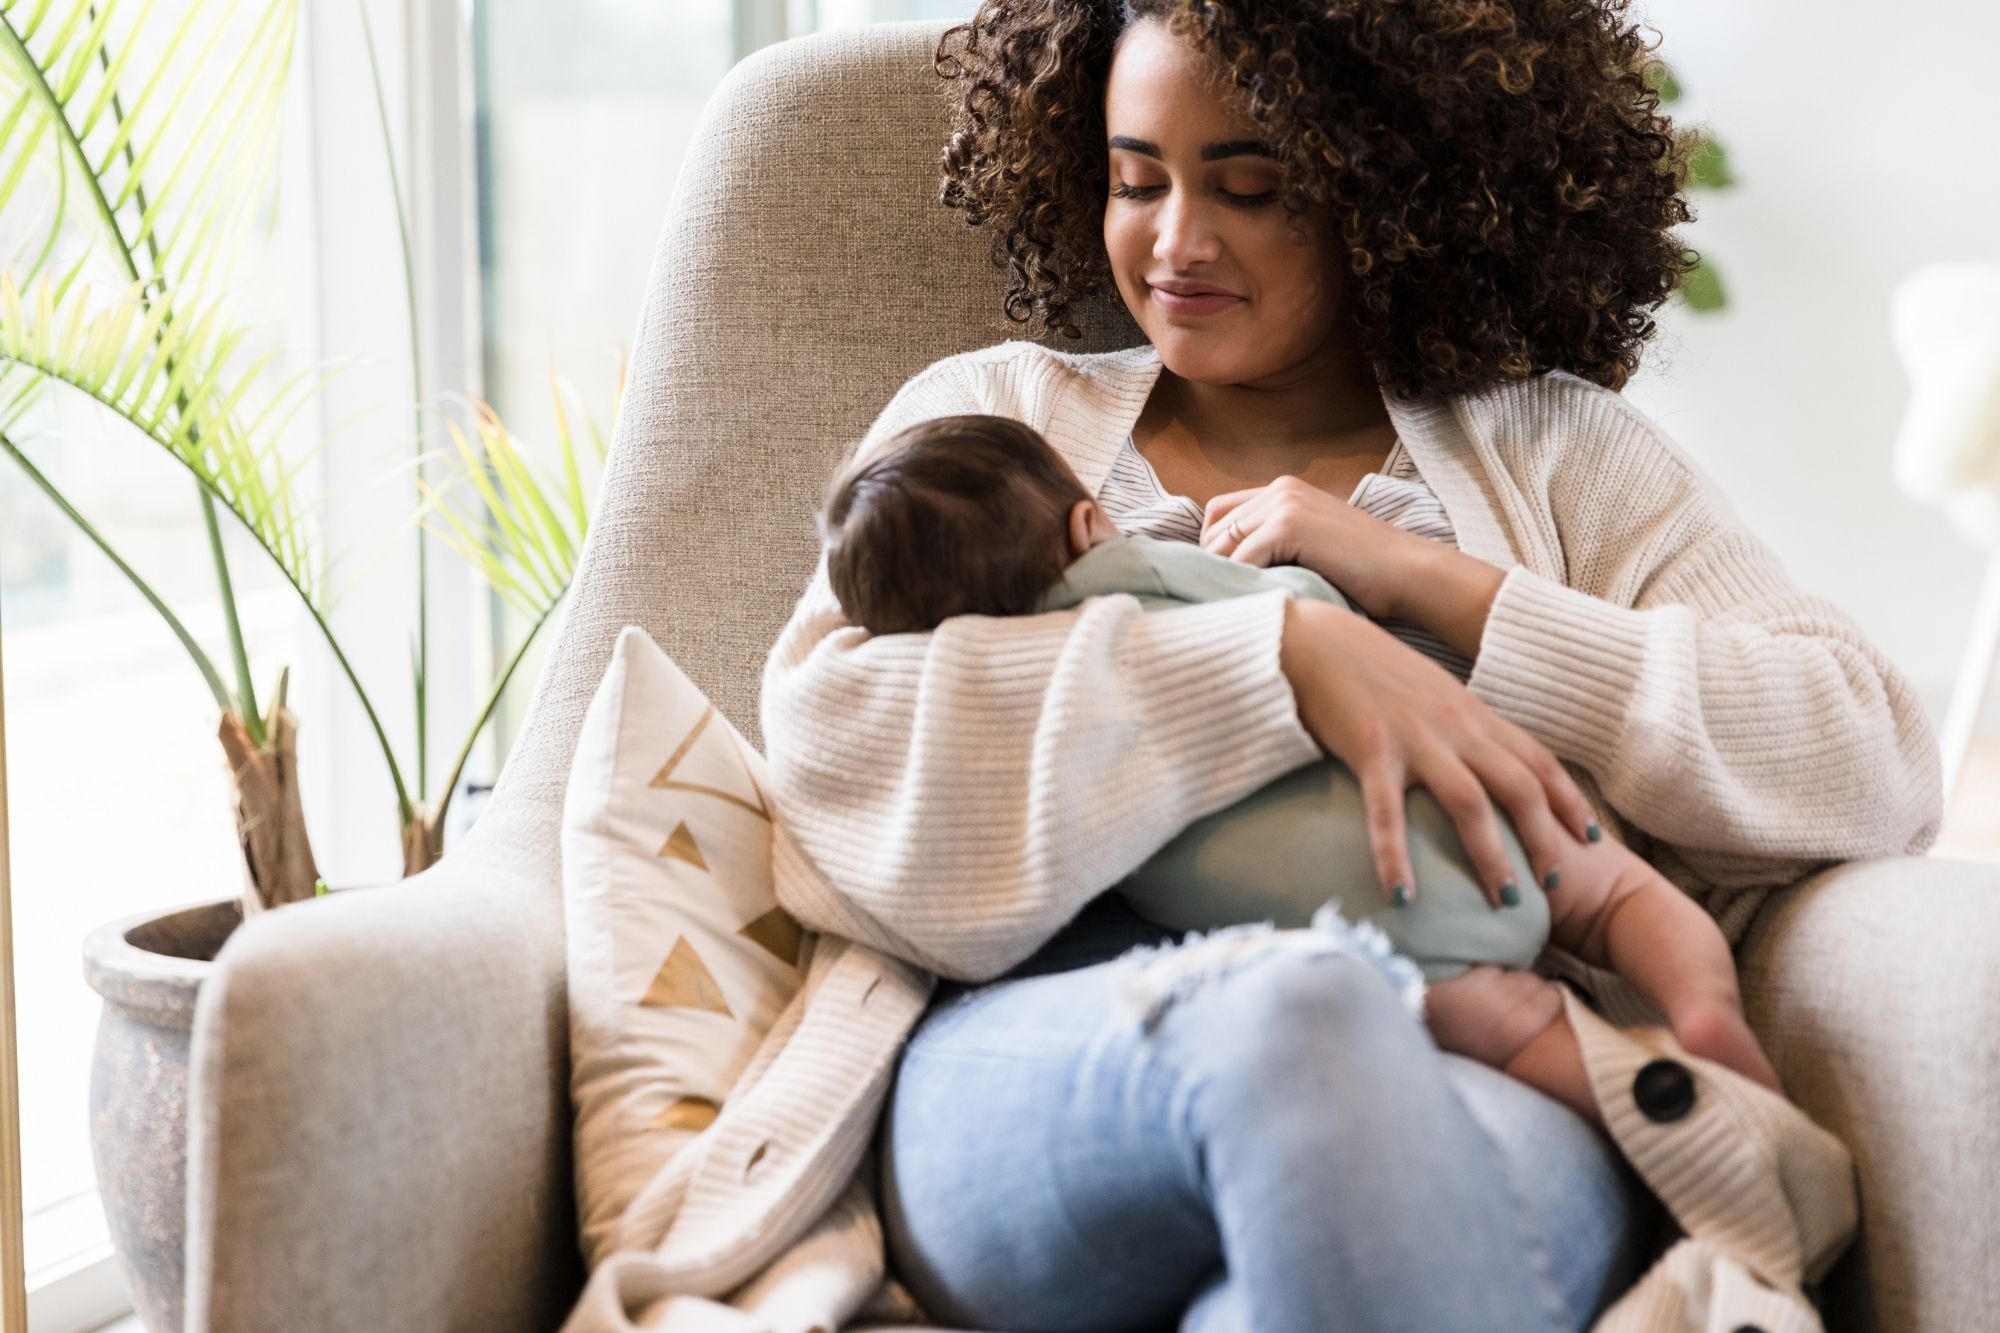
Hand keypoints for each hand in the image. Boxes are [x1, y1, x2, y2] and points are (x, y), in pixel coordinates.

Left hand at [1201, 474, 1431, 618]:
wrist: (1407, 572)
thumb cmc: (1365, 572)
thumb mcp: (1312, 547)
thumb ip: (1275, 545)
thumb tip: (1225, 570)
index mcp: (1285, 490)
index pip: (1220, 514)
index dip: (1211, 549)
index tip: (1219, 582)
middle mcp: (1281, 489)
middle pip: (1215, 529)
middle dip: (1213, 566)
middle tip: (1218, 600)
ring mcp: (1285, 503)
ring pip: (1223, 545)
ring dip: (1224, 577)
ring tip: (1232, 606)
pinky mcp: (1289, 524)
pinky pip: (1242, 559)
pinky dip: (1242, 584)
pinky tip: (1254, 604)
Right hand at [1279, 599, 1600, 906]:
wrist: (1317, 641)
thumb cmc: (1373, 675)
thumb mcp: (1432, 697)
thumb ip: (1462, 731)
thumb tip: (1486, 770)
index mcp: (1473, 714)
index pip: (1538, 760)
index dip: (1570, 801)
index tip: (1589, 839)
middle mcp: (1455, 726)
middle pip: (1519, 787)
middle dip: (1545, 840)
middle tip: (1555, 888)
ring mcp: (1415, 739)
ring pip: (1470, 804)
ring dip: (1492, 858)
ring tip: (1504, 904)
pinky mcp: (1370, 751)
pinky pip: (1388, 813)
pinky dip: (1396, 858)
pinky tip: (1403, 897)